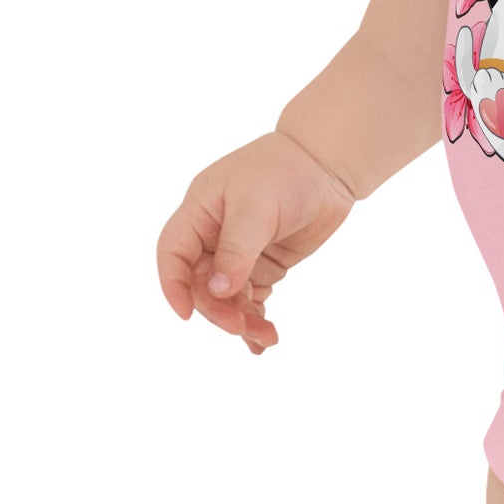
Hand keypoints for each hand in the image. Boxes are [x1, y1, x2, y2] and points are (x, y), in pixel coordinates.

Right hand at [155, 131, 356, 353]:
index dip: (174, 286)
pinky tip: (263, 340)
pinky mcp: (263, 262)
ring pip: (227, 296)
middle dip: (218, 308)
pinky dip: (254, 317)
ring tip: (265, 338)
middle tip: (240, 327)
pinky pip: (250, 297)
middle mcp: (214, 233)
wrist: (330, 163)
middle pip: (202, 283)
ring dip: (240, 319)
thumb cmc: (288, 171)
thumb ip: (236, 250)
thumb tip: (218, 291)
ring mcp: (239, 250)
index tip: (187, 315)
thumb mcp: (256, 207)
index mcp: (200, 211)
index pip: (173, 254)